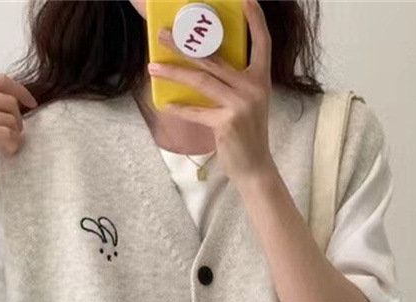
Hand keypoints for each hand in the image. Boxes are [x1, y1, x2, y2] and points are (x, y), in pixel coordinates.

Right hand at [0, 73, 36, 183]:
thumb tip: (2, 108)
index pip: (0, 80)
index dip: (21, 91)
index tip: (31, 103)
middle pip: (10, 102)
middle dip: (18, 120)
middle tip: (15, 134)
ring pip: (10, 119)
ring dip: (15, 135)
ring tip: (9, 145)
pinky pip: (5, 134)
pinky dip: (12, 144)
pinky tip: (7, 151)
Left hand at [148, 0, 274, 184]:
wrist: (255, 167)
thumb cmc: (246, 134)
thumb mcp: (247, 103)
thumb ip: (232, 84)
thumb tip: (200, 66)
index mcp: (261, 80)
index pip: (262, 43)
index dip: (255, 20)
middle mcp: (253, 88)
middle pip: (215, 57)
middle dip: (186, 44)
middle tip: (163, 34)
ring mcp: (240, 105)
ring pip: (201, 80)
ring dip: (174, 72)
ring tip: (153, 67)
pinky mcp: (227, 123)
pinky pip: (197, 111)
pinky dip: (180, 109)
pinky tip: (165, 104)